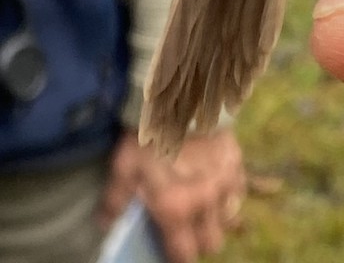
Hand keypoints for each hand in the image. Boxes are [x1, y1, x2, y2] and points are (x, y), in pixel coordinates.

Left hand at [99, 129, 244, 262]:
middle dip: (199, 242)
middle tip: (185, 230)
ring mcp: (224, 184)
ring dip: (215, 220)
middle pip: (211, 243)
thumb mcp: (124, 165)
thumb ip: (115, 199)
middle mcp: (204, 204)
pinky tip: (217, 186)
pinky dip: (229, 195)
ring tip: (202, 209)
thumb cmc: (151, 135)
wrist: (186, 98)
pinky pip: (239, 192)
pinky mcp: (236, 164)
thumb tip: (105, 224)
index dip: (178, 260)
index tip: (170, 255)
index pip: (184, 255)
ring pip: (228, 220)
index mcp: (175, 209)